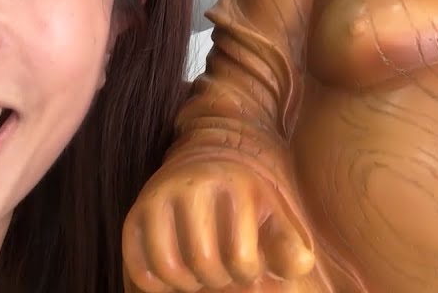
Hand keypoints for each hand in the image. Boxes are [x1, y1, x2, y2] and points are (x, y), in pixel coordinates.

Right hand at [123, 159, 315, 291]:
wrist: (209, 157)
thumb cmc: (247, 200)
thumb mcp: (274, 216)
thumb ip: (290, 244)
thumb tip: (301, 266)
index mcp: (236, 185)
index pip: (241, 258)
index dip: (247, 275)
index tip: (248, 266)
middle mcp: (194, 184)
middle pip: (203, 264)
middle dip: (217, 280)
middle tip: (222, 273)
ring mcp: (160, 195)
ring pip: (168, 268)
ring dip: (186, 285)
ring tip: (199, 276)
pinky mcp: (136, 211)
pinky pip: (138, 265)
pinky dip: (155, 283)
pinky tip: (173, 275)